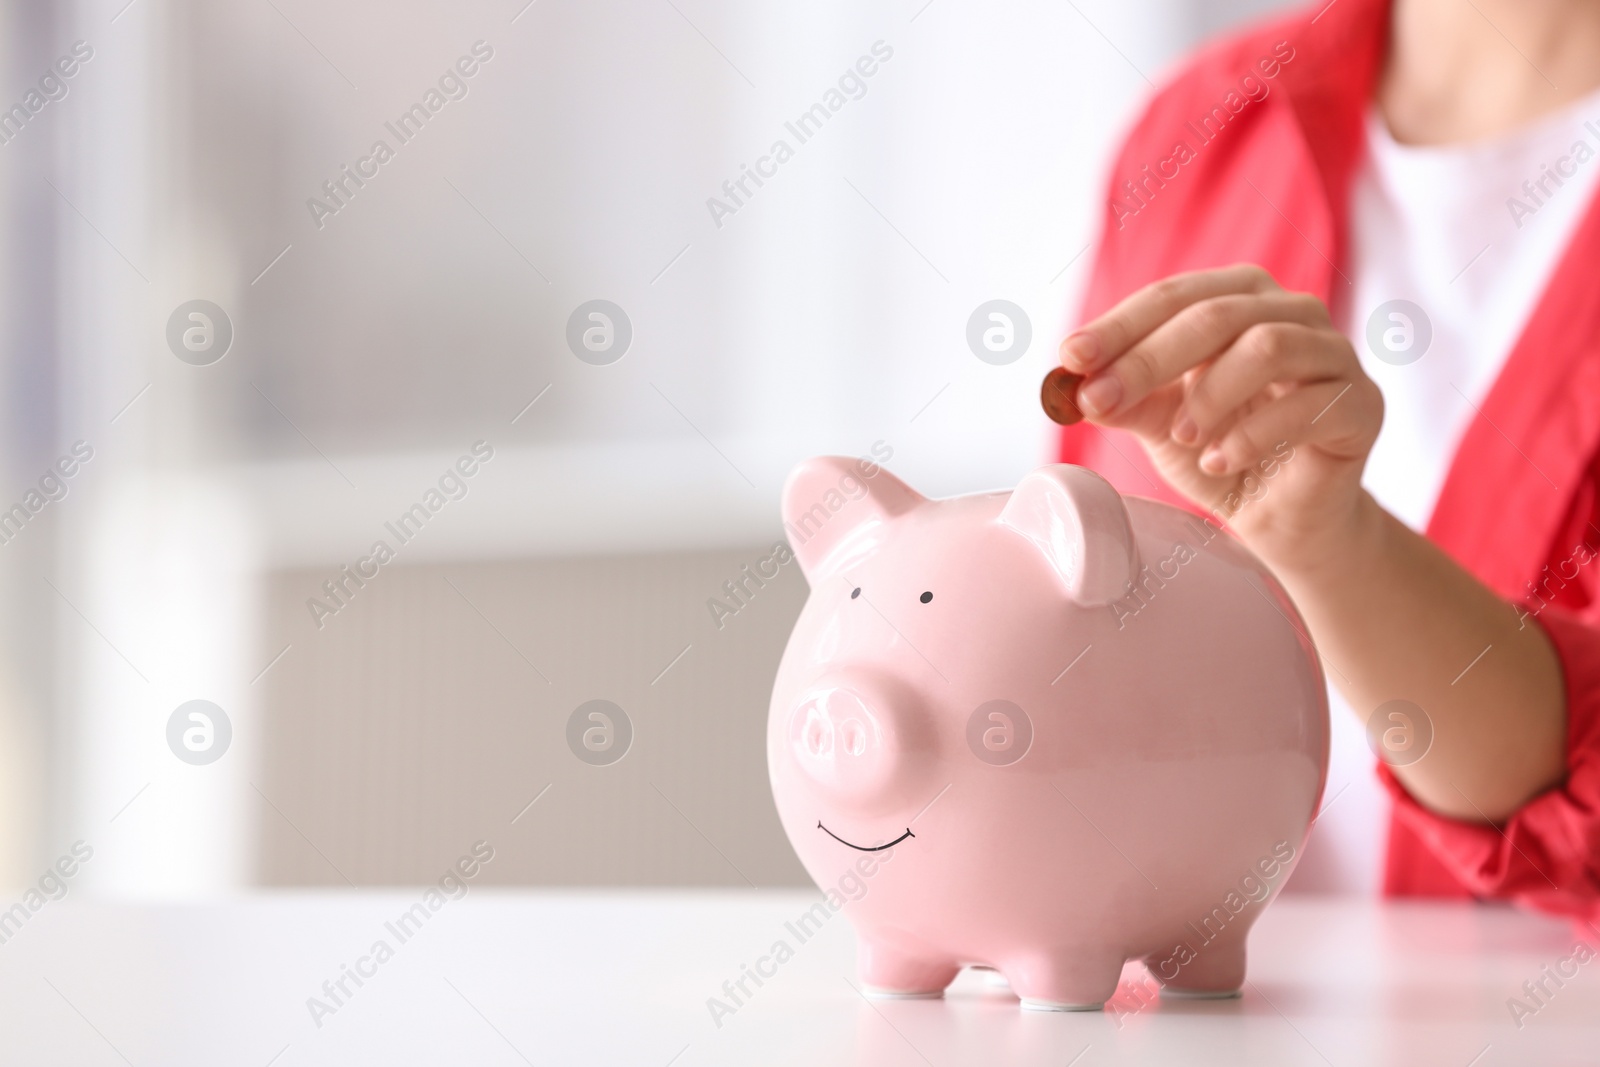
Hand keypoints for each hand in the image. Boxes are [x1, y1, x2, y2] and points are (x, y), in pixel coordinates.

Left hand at [1059, 264, 1383, 573]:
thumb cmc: (1225, 455)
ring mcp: (1334, 355)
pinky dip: (1253, 434)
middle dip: (1148, 357)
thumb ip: (1125, 400)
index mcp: (1240, 300)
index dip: (1119, 326)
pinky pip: (1309, 404)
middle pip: (1215, 315)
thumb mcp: (1160, 424)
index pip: (1173, 296)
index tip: (1070, 357)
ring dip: (1209, 394)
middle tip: (1102, 398)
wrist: (1285, 520)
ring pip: (1267, 346)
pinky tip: (1219, 462)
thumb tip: (1072, 384)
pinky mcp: (1362, 405)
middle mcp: (1292, 312)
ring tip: (1182, 437)